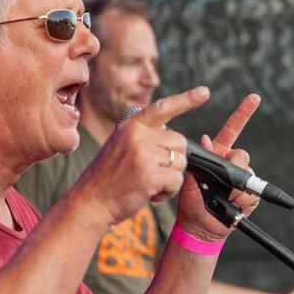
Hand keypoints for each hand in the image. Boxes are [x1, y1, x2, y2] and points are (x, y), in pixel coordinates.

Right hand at [78, 86, 211, 224]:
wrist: (89, 202)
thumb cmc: (107, 178)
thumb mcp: (119, 146)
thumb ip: (143, 136)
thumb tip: (171, 134)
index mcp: (131, 125)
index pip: (163, 107)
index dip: (187, 100)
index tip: (204, 92)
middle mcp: (137, 135)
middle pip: (180, 142)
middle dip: (174, 160)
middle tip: (154, 173)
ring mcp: (143, 154)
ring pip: (180, 163)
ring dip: (170, 178)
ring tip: (148, 184)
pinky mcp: (150, 174)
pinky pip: (177, 181)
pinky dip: (168, 192)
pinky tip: (150, 194)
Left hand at [175, 93, 261, 240]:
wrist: (198, 224)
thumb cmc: (190, 198)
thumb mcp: (189, 176)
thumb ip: (198, 158)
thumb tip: (206, 139)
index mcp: (217, 153)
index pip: (232, 130)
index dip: (242, 113)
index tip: (254, 98)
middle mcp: (231, 163)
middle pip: (242, 154)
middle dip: (235, 163)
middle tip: (224, 177)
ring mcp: (241, 179)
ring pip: (248, 172)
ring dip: (237, 185)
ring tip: (222, 196)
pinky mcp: (249, 196)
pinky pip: (252, 192)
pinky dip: (242, 199)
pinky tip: (231, 204)